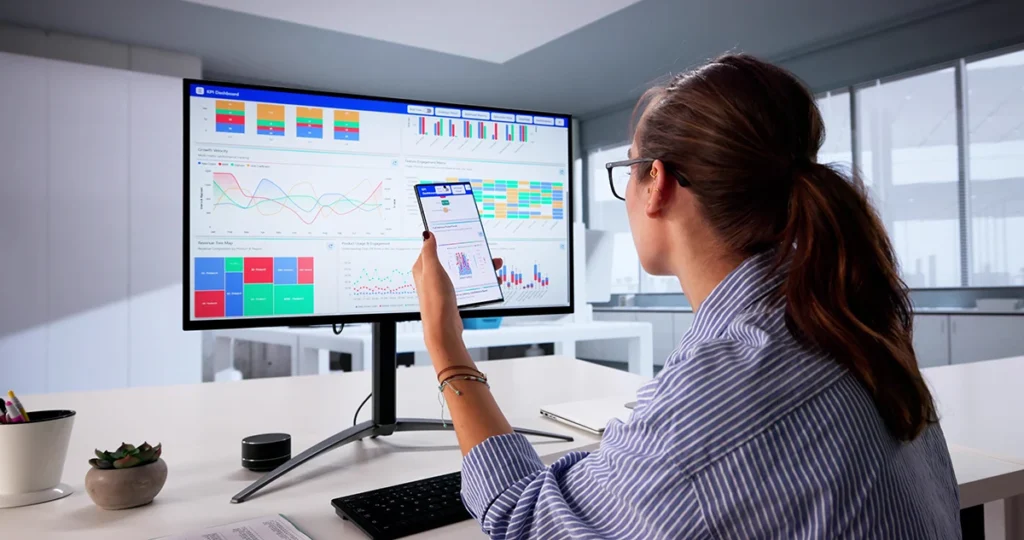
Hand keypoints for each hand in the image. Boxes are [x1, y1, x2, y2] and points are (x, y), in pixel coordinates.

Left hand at [412, 232, 501, 351]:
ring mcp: (441, 286)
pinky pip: (466, 282)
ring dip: (477, 265)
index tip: (459, 231)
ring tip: (494, 264)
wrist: (443, 329)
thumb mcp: (433, 271)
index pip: (432, 246)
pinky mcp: (450, 296)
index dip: (445, 238)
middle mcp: (430, 276)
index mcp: (423, 267)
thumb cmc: (436, 301)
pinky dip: (477, 279)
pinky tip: (490, 280)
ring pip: (461, 270)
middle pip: (450, 257)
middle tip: (483, 248)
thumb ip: (430, 251)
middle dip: (467, 251)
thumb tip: (427, 234)